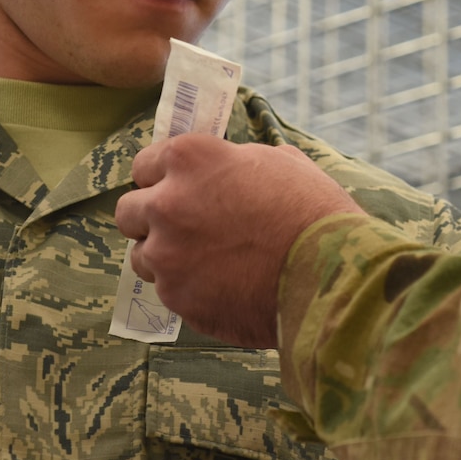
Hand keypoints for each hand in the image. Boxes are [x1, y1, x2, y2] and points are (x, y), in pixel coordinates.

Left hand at [117, 137, 361, 348]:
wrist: (332, 278)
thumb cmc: (314, 213)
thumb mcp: (280, 163)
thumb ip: (238, 162)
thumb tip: (231, 166)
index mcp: (190, 160)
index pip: (144, 165)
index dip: (163, 178)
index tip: (179, 190)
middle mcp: (166, 205)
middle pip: (128, 212)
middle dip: (152, 219)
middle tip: (185, 228)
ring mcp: (167, 257)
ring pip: (142, 256)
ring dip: (165, 258)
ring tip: (207, 263)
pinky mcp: (177, 299)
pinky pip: (168, 291)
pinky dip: (189, 290)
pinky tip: (224, 287)